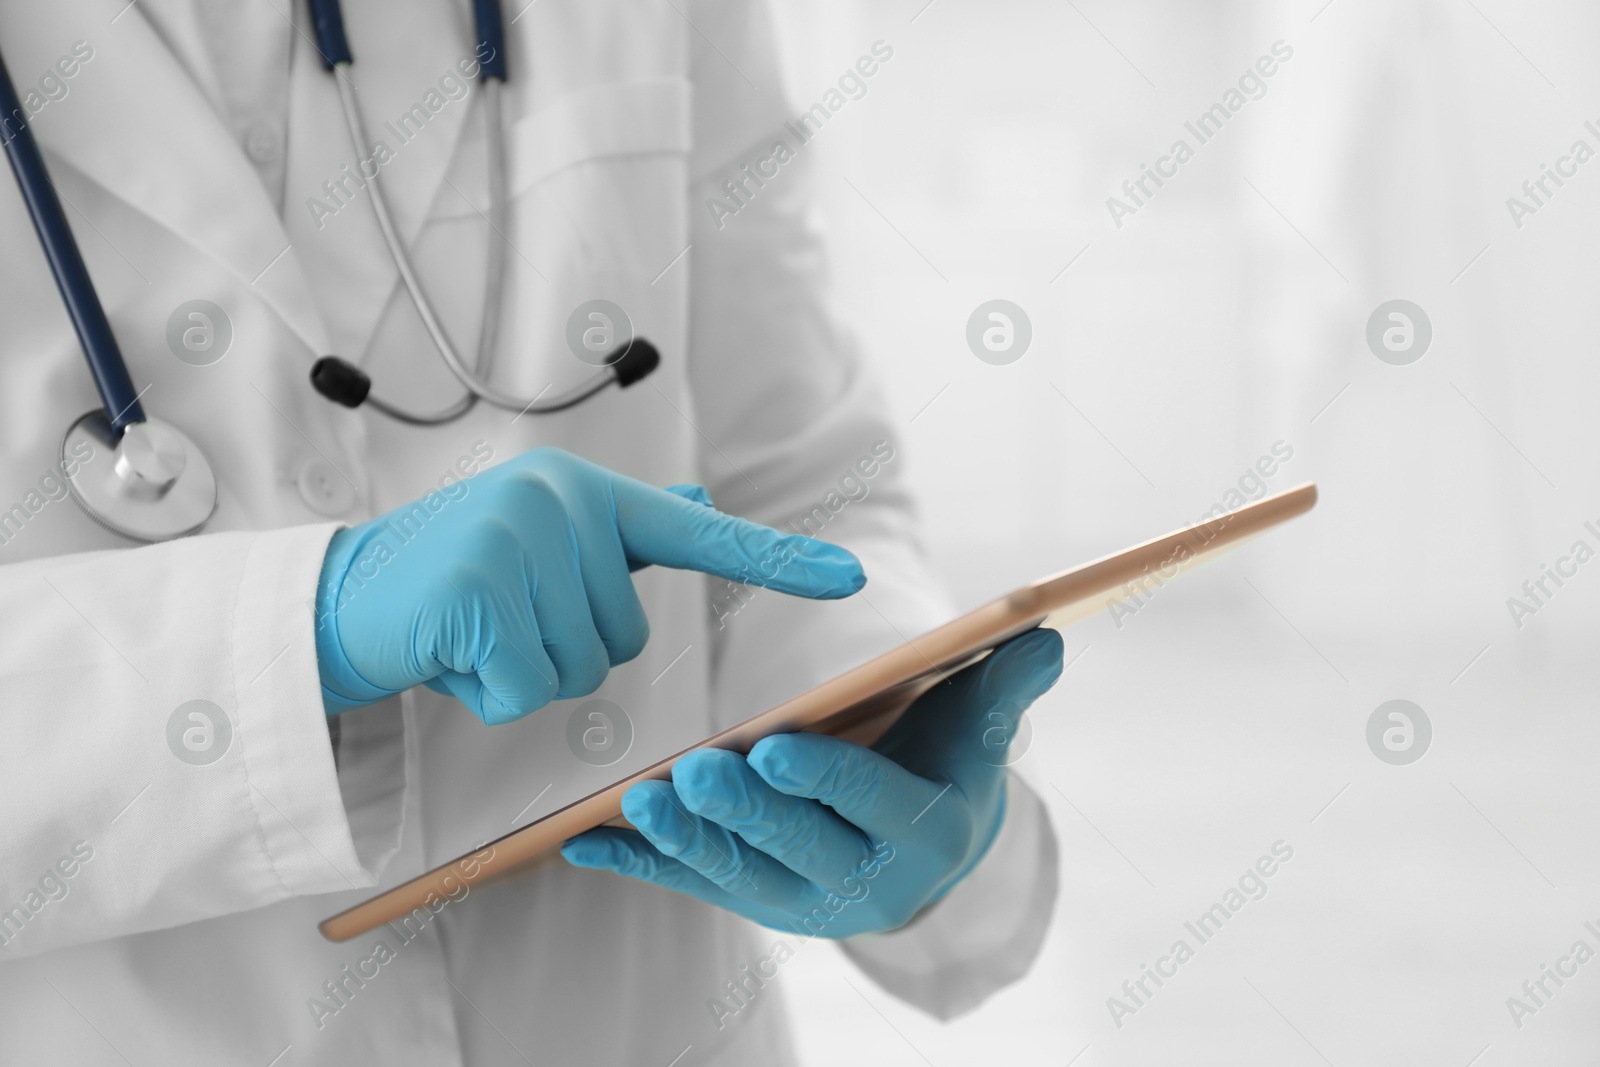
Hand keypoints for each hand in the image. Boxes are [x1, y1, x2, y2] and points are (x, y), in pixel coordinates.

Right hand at [314, 448, 864, 722]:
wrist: (338, 599)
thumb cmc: (451, 582)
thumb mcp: (540, 545)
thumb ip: (620, 531)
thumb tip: (693, 498)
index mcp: (587, 493)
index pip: (698, 535)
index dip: (778, 562)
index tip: (851, 578)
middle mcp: (561, 501)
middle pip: (625, 637)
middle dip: (563, 649)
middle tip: (497, 620)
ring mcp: (518, 540)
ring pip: (581, 668)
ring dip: (525, 674)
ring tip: (471, 634)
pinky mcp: (478, 590)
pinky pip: (530, 687)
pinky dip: (489, 694)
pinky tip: (449, 655)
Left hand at [561, 628, 1063, 937]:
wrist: (923, 851)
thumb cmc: (945, 766)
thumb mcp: (979, 728)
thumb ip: (1005, 685)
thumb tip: (1045, 632)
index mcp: (923, 831)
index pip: (872, 804)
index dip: (826, 780)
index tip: (776, 747)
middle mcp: (865, 881)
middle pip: (798, 846)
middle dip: (746, 812)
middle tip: (696, 772)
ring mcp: (802, 899)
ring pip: (738, 872)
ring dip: (686, 841)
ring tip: (637, 801)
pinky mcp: (754, 900)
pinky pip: (693, 886)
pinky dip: (642, 867)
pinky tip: (585, 845)